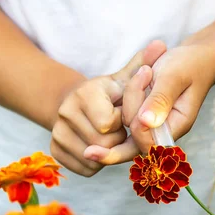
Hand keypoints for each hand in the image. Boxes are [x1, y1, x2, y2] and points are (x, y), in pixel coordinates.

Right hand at [50, 41, 166, 176]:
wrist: (73, 103)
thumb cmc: (107, 94)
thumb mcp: (124, 78)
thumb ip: (142, 65)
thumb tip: (161, 44)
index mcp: (84, 93)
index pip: (108, 124)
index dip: (121, 123)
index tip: (121, 114)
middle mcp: (65, 112)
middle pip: (102, 143)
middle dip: (117, 140)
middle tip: (118, 129)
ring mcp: (57, 132)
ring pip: (94, 159)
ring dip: (109, 153)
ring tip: (109, 138)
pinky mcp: (54, 150)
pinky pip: (85, 169)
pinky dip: (97, 165)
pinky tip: (99, 148)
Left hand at [122, 45, 214, 151]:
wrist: (196, 56)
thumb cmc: (190, 64)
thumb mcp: (174, 77)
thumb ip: (160, 99)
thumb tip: (146, 122)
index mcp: (177, 126)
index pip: (148, 142)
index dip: (137, 122)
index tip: (145, 86)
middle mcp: (164, 129)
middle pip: (134, 131)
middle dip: (132, 101)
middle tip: (146, 72)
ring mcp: (153, 122)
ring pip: (127, 118)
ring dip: (131, 92)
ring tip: (147, 71)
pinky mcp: (144, 113)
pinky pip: (126, 109)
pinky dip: (130, 92)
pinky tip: (142, 76)